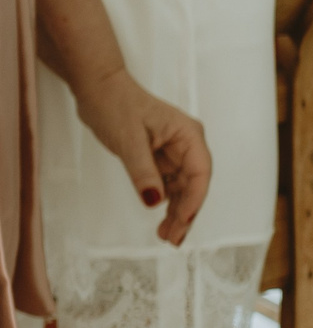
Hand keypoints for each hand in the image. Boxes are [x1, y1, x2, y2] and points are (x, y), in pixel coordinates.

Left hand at [72, 70, 210, 244]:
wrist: (97, 89)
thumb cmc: (116, 104)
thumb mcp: (128, 140)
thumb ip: (143, 171)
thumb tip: (154, 202)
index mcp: (189, 135)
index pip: (200, 172)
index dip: (195, 199)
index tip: (184, 220)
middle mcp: (186, 145)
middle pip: (194, 184)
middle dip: (186, 212)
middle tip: (173, 238)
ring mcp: (174, 152)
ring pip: (182, 188)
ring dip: (176, 211)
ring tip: (166, 236)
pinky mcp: (159, 158)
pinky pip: (167, 184)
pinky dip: (164, 202)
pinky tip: (160, 218)